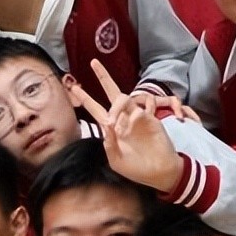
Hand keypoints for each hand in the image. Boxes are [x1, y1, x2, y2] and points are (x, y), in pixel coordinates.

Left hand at [69, 59, 183, 192]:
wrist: (161, 171)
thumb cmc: (138, 169)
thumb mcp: (117, 161)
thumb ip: (109, 144)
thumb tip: (106, 123)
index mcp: (112, 130)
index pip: (96, 110)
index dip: (85, 99)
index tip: (74, 88)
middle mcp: (123, 119)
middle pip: (112, 93)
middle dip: (103, 77)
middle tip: (93, 63)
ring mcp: (137, 117)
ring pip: (124, 97)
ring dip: (115, 105)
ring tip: (113, 120)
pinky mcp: (151, 118)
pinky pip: (143, 106)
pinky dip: (136, 114)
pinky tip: (135, 124)